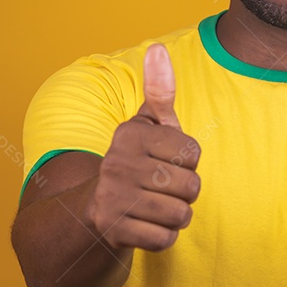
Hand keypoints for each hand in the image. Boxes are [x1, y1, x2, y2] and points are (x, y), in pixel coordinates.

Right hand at [84, 43, 201, 252]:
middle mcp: (117, 162)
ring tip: (157, 208)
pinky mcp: (112, 229)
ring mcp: (113, 197)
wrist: (93, 211)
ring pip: (181, 214)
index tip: (166, 161)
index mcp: (130, 134)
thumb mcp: (147, 126)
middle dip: (185, 193)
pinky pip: (165, 238)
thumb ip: (159, 91)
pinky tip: (146, 226)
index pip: (194, 153)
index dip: (189, 162)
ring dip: (176, 216)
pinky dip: (163, 237)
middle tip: (162, 189)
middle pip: (191, 186)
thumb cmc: (135, 162)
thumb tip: (158, 48)